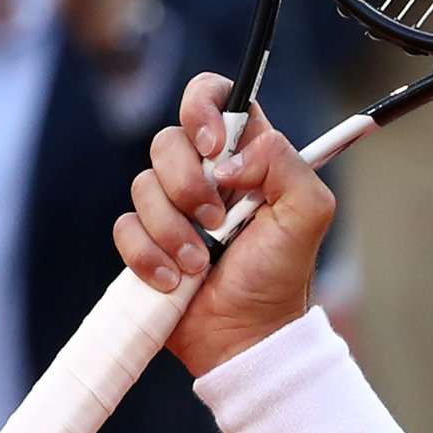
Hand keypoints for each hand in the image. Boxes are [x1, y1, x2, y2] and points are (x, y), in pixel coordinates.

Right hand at [115, 73, 341, 375]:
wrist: (246, 335)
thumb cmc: (281, 276)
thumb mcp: (308, 215)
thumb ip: (286, 165)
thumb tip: (229, 158)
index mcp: (246, 157)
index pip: (214, 96)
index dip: (203, 106)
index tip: (213, 144)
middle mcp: (205, 174)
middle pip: (167, 140)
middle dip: (187, 184)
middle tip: (217, 223)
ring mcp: (171, 206)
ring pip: (141, 185)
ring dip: (173, 230)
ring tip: (200, 264)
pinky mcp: (144, 239)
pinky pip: (125, 227)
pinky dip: (149, 256)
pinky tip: (175, 280)